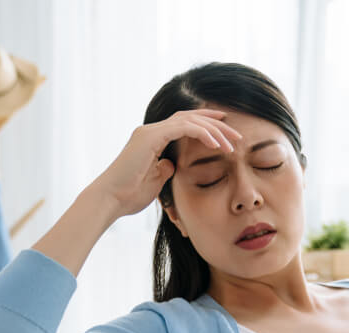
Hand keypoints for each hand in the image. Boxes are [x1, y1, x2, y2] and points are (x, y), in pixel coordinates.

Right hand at [85, 108, 242, 218]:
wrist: (111, 199)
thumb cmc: (129, 195)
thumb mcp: (156, 181)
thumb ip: (166, 169)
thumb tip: (174, 164)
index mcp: (153, 139)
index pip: (185, 123)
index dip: (207, 124)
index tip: (227, 130)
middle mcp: (151, 130)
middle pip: (190, 117)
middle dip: (216, 123)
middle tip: (237, 134)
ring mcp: (150, 131)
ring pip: (189, 120)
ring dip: (214, 129)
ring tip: (232, 141)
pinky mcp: (150, 137)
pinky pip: (183, 128)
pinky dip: (202, 133)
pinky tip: (217, 144)